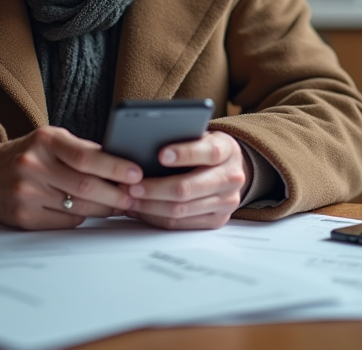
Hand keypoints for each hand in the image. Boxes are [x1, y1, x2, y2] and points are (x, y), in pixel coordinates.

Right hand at [0, 126, 142, 229]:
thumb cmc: (28, 154)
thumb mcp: (51, 140)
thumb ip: (83, 150)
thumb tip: (123, 165)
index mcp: (45, 141)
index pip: (87, 156)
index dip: (115, 167)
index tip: (136, 173)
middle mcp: (33, 166)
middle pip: (86, 186)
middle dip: (116, 194)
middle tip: (135, 196)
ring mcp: (26, 193)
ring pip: (79, 207)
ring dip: (105, 208)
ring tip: (121, 204)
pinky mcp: (24, 218)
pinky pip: (66, 221)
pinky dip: (83, 216)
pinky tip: (92, 211)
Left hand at [123, 131, 249, 229]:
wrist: (231, 169)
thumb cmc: (207, 149)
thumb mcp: (202, 136)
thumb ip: (184, 138)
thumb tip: (147, 144)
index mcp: (228, 150)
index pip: (209, 153)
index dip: (184, 154)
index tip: (160, 154)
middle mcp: (231, 178)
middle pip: (188, 188)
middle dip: (155, 188)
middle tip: (131, 186)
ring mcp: (226, 203)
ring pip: (181, 210)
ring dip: (150, 206)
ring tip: (130, 199)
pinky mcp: (217, 220)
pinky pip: (180, 224)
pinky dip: (157, 217)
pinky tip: (141, 209)